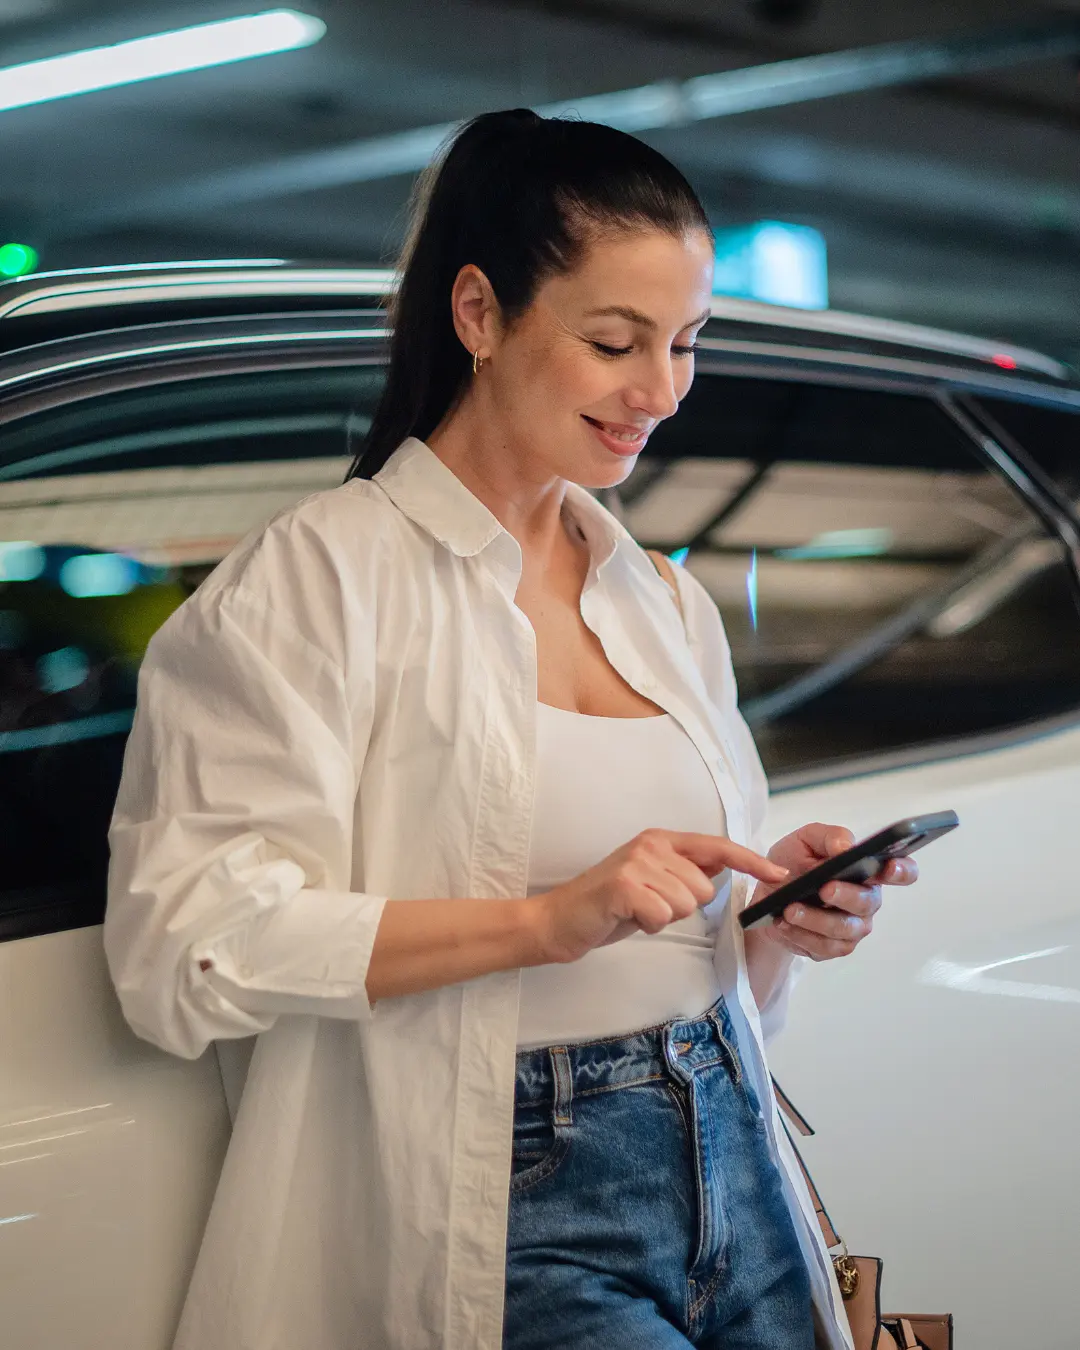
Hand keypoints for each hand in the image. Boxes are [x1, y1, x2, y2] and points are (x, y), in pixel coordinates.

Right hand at [536, 829, 789, 964]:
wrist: (559, 920)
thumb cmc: (608, 906)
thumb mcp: (652, 883)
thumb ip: (685, 872)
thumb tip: (722, 865)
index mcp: (661, 840)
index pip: (717, 847)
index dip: (750, 860)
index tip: (777, 873)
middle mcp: (651, 845)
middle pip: (704, 888)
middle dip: (682, 907)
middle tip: (648, 906)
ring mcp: (636, 863)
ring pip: (686, 904)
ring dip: (663, 918)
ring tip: (636, 911)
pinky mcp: (623, 885)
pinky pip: (662, 916)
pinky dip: (649, 925)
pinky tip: (627, 918)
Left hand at [751, 823, 917, 961]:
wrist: (767, 892)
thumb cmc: (794, 862)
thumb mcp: (806, 840)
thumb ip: (829, 837)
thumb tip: (846, 846)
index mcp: (868, 870)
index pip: (902, 871)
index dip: (902, 871)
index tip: (889, 867)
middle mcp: (866, 900)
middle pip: (868, 903)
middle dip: (846, 896)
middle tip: (824, 889)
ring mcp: (853, 926)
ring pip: (844, 929)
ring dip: (815, 919)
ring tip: (790, 909)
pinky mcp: (834, 947)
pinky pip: (824, 947)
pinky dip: (801, 934)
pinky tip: (783, 924)